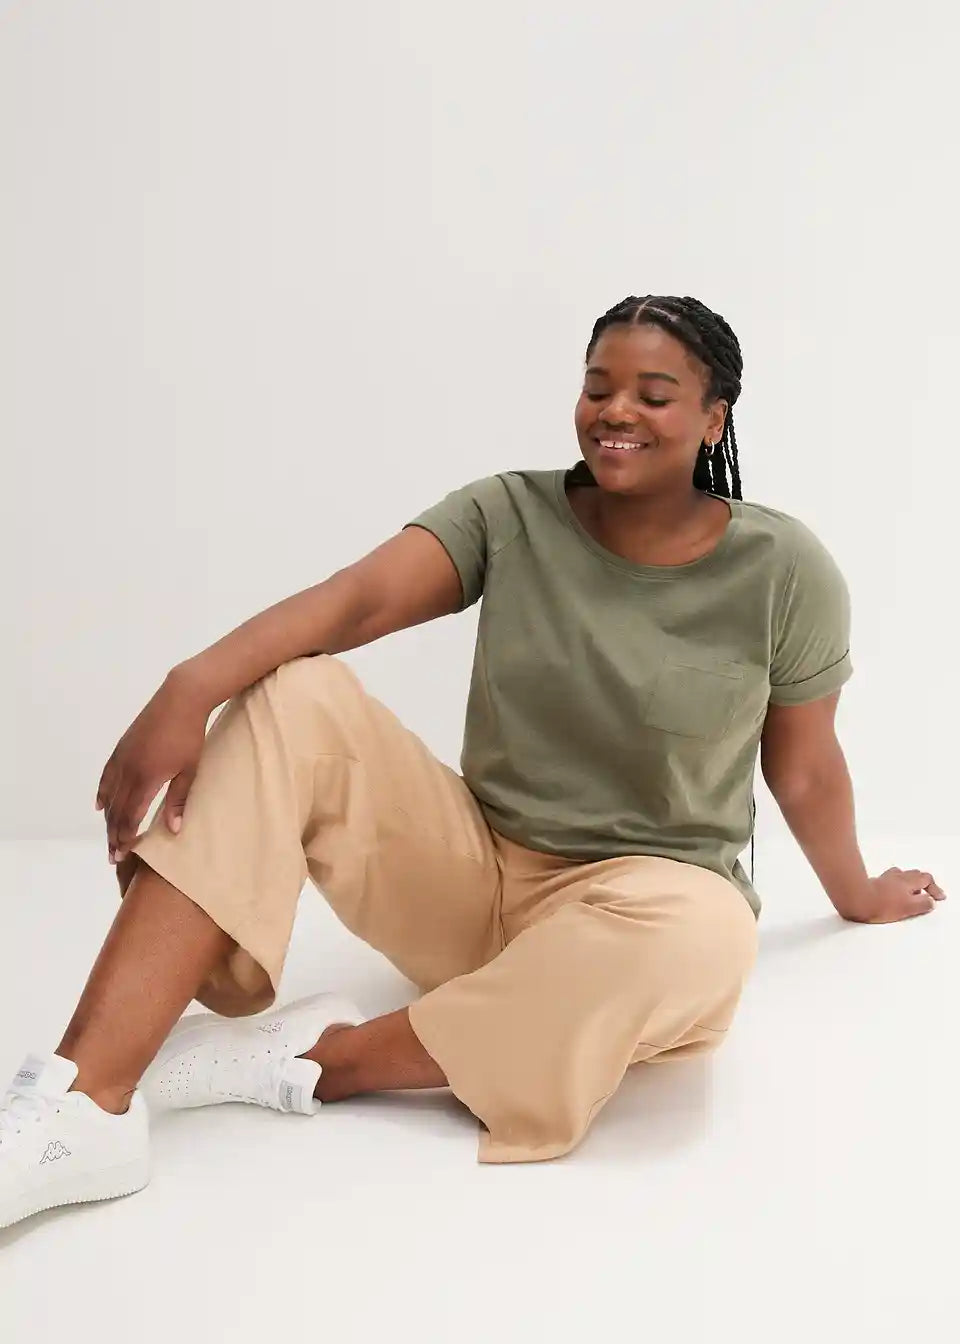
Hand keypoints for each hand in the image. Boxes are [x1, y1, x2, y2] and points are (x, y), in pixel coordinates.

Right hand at [95, 669, 210, 863]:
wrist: (180, 698)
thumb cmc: (191, 734)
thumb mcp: (190, 769)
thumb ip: (178, 800)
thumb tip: (173, 830)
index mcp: (146, 778)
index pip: (131, 816)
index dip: (126, 837)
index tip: (123, 854)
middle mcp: (129, 770)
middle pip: (117, 810)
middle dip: (114, 834)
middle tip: (113, 856)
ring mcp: (123, 758)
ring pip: (110, 796)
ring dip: (108, 819)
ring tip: (108, 837)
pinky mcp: (122, 748)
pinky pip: (107, 776)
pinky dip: (103, 793)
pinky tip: (100, 806)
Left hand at [857, 867, 946, 923]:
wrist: (855, 900)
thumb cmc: (880, 904)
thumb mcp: (908, 908)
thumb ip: (922, 904)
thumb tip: (929, 902)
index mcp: (907, 881)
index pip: (926, 878)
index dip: (934, 888)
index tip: (937, 897)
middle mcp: (896, 876)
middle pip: (914, 875)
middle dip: (922, 884)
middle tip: (925, 895)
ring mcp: (884, 878)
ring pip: (900, 876)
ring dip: (907, 883)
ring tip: (909, 894)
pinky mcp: (873, 883)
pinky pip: (888, 880)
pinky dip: (894, 885)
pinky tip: (890, 894)